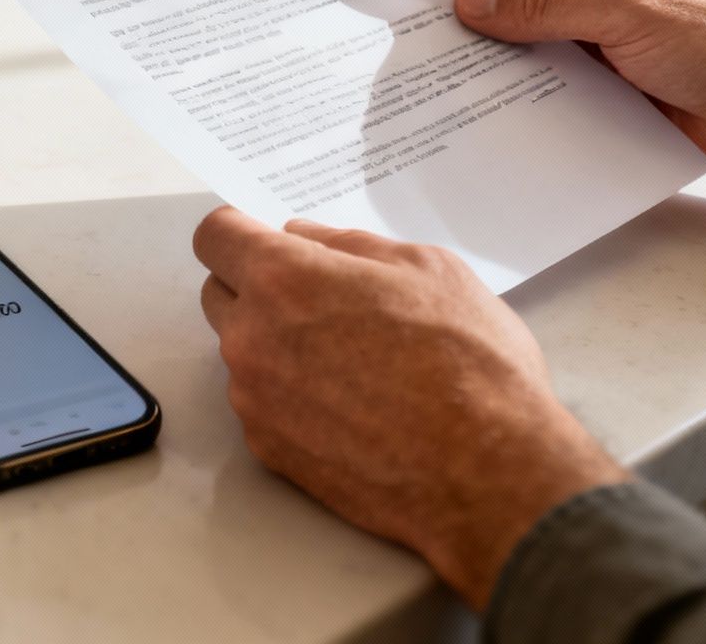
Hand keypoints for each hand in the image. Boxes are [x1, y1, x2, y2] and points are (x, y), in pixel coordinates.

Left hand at [195, 208, 624, 608]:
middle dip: (255, 285)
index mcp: (284, 280)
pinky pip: (260, 403)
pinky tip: (349, 405)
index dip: (240, 231)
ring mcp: (254, 401)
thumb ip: (351, 245)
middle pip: (219, 293)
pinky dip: (289, 396)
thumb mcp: (428, 269)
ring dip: (275, 343)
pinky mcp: (267, 450)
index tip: (263, 237)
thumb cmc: (470, 364)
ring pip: (241, 351)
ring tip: (349, 358)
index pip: (216, 236)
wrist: (489, 475)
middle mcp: (251, 339)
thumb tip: (306, 238)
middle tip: (319, 297)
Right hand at [455, 0, 705, 206]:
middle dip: (475, 10)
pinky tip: (479, 107)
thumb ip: (544, 9)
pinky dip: (518, 96)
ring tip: (434, 69)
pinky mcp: (602, 87)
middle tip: (415, 25)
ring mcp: (599, 40)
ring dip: (494, 58)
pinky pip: (547, 87)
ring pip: (529, 44)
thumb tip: (473, 2)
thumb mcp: (624, 12)